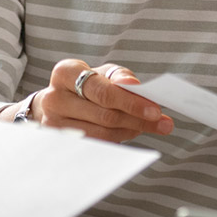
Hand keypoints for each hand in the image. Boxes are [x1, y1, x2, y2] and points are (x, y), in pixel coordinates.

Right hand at [33, 58, 173, 142]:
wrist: (56, 103)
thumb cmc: (86, 84)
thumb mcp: (103, 72)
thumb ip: (121, 77)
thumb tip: (134, 86)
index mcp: (65, 72)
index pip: (103, 91)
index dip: (131, 102)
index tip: (156, 110)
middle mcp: (54, 98)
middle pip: (105, 114)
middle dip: (138, 119)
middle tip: (163, 123)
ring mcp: (52, 123)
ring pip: (102, 132)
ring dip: (131, 130)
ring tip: (149, 126)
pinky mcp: (58, 142)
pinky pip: (96, 144)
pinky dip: (119, 138)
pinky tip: (132, 131)